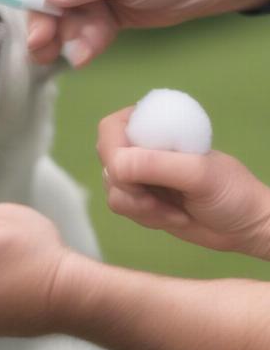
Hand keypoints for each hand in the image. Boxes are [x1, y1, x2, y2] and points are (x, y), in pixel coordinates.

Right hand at [97, 108, 269, 257]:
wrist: (243, 225)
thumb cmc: (230, 191)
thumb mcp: (199, 174)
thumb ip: (157, 165)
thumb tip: (115, 165)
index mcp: (152, 124)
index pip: (111, 129)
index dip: (114, 152)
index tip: (138, 176)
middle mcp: (138, 146)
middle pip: (106, 161)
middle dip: (132, 187)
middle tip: (160, 197)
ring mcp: (136, 173)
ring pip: (111, 189)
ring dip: (143, 206)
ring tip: (175, 209)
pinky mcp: (135, 198)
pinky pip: (121, 207)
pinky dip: (146, 217)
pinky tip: (172, 216)